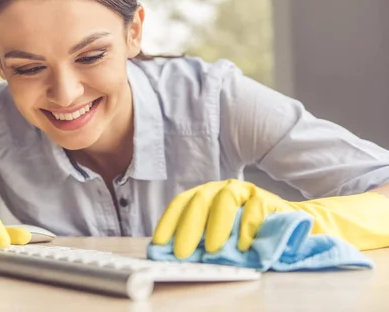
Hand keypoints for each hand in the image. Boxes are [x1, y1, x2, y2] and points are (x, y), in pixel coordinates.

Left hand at [152, 179, 294, 257]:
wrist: (287, 225)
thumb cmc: (246, 234)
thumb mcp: (220, 236)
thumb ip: (202, 241)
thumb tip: (178, 257)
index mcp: (204, 196)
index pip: (181, 203)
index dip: (169, 222)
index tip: (159, 243)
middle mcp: (221, 189)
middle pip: (199, 200)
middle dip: (188, 227)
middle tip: (182, 252)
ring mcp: (244, 191)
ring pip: (225, 199)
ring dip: (217, 224)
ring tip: (212, 250)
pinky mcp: (266, 199)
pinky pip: (255, 208)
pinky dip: (247, 227)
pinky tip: (243, 246)